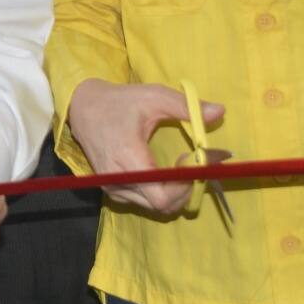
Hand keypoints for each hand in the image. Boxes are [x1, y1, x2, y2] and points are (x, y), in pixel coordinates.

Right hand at [66, 78, 223, 214]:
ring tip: (179, 168)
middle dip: (184, 189)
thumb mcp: (154, 97)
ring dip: (173, 192)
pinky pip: (142, 202)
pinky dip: (159, 193)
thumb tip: (220, 112)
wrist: (84, 107)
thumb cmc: (120, 101)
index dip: (184, 186)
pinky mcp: (111, 189)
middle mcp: (117, 178)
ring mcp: (112, 187)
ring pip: (153, 206)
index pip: (161, 195)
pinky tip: (163, 173)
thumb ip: (186, 107)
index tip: (193, 160)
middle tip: (193, 166)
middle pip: (161, 205)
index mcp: (127, 157)